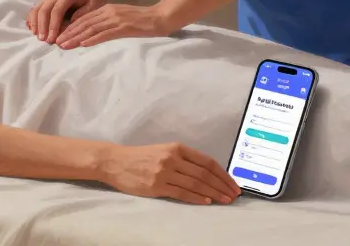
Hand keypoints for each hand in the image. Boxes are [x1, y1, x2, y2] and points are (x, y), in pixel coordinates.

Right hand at [26, 0, 103, 42]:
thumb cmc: (92, 1)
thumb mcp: (94, 6)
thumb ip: (83, 14)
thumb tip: (70, 23)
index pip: (57, 10)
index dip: (53, 25)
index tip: (52, 39)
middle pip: (44, 9)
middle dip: (42, 26)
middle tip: (43, 40)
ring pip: (37, 8)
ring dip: (35, 23)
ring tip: (38, 37)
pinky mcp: (45, 2)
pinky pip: (35, 9)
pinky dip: (32, 19)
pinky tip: (32, 29)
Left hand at [54, 3, 168, 48]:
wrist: (159, 17)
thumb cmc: (141, 20)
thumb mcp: (121, 18)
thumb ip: (107, 22)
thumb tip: (92, 32)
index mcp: (107, 10)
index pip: (84, 19)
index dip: (70, 28)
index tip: (60, 36)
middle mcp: (108, 13)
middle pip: (84, 24)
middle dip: (69, 33)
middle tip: (56, 43)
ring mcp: (115, 20)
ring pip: (91, 29)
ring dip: (76, 38)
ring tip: (64, 45)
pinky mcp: (123, 27)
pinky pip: (105, 34)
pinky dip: (92, 39)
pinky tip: (83, 44)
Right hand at [98, 142, 240, 204]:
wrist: (116, 162)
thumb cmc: (140, 157)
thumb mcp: (164, 151)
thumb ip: (184, 160)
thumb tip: (208, 174)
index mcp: (176, 147)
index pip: (207, 161)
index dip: (223, 174)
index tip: (232, 183)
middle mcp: (172, 158)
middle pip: (204, 174)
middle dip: (222, 186)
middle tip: (233, 195)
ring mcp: (164, 172)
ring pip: (196, 184)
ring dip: (213, 194)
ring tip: (225, 200)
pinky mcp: (156, 185)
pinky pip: (182, 193)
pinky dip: (196, 198)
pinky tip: (207, 202)